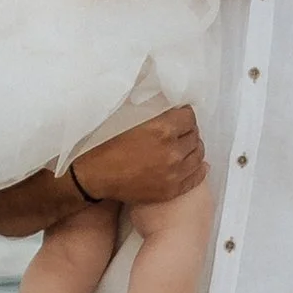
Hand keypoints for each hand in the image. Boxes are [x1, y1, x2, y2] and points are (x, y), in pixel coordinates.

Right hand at [68, 105, 205, 210]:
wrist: (94, 176)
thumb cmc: (106, 143)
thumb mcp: (129, 118)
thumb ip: (152, 111)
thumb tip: (169, 102)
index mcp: (162, 129)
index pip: (189, 117)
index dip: (184, 115)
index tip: (179, 116)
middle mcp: (173, 151)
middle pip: (194, 136)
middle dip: (188, 132)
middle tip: (180, 132)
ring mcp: (174, 173)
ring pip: (198, 156)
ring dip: (193, 149)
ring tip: (185, 147)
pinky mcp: (171, 190)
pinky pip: (196, 177)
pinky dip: (198, 169)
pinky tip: (197, 165)